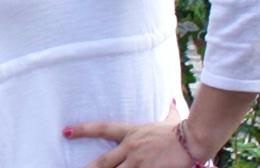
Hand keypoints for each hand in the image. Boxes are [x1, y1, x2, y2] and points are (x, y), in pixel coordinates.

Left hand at [70, 117, 207, 167]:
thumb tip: (171, 98)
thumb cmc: (183, 130)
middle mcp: (131, 148)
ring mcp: (138, 162)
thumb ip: (168, 110)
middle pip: (102, 162)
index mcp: (132, 133)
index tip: (65, 131)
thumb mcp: (171, 118)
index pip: (102, 128)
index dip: (82, 130)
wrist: (194, 140)